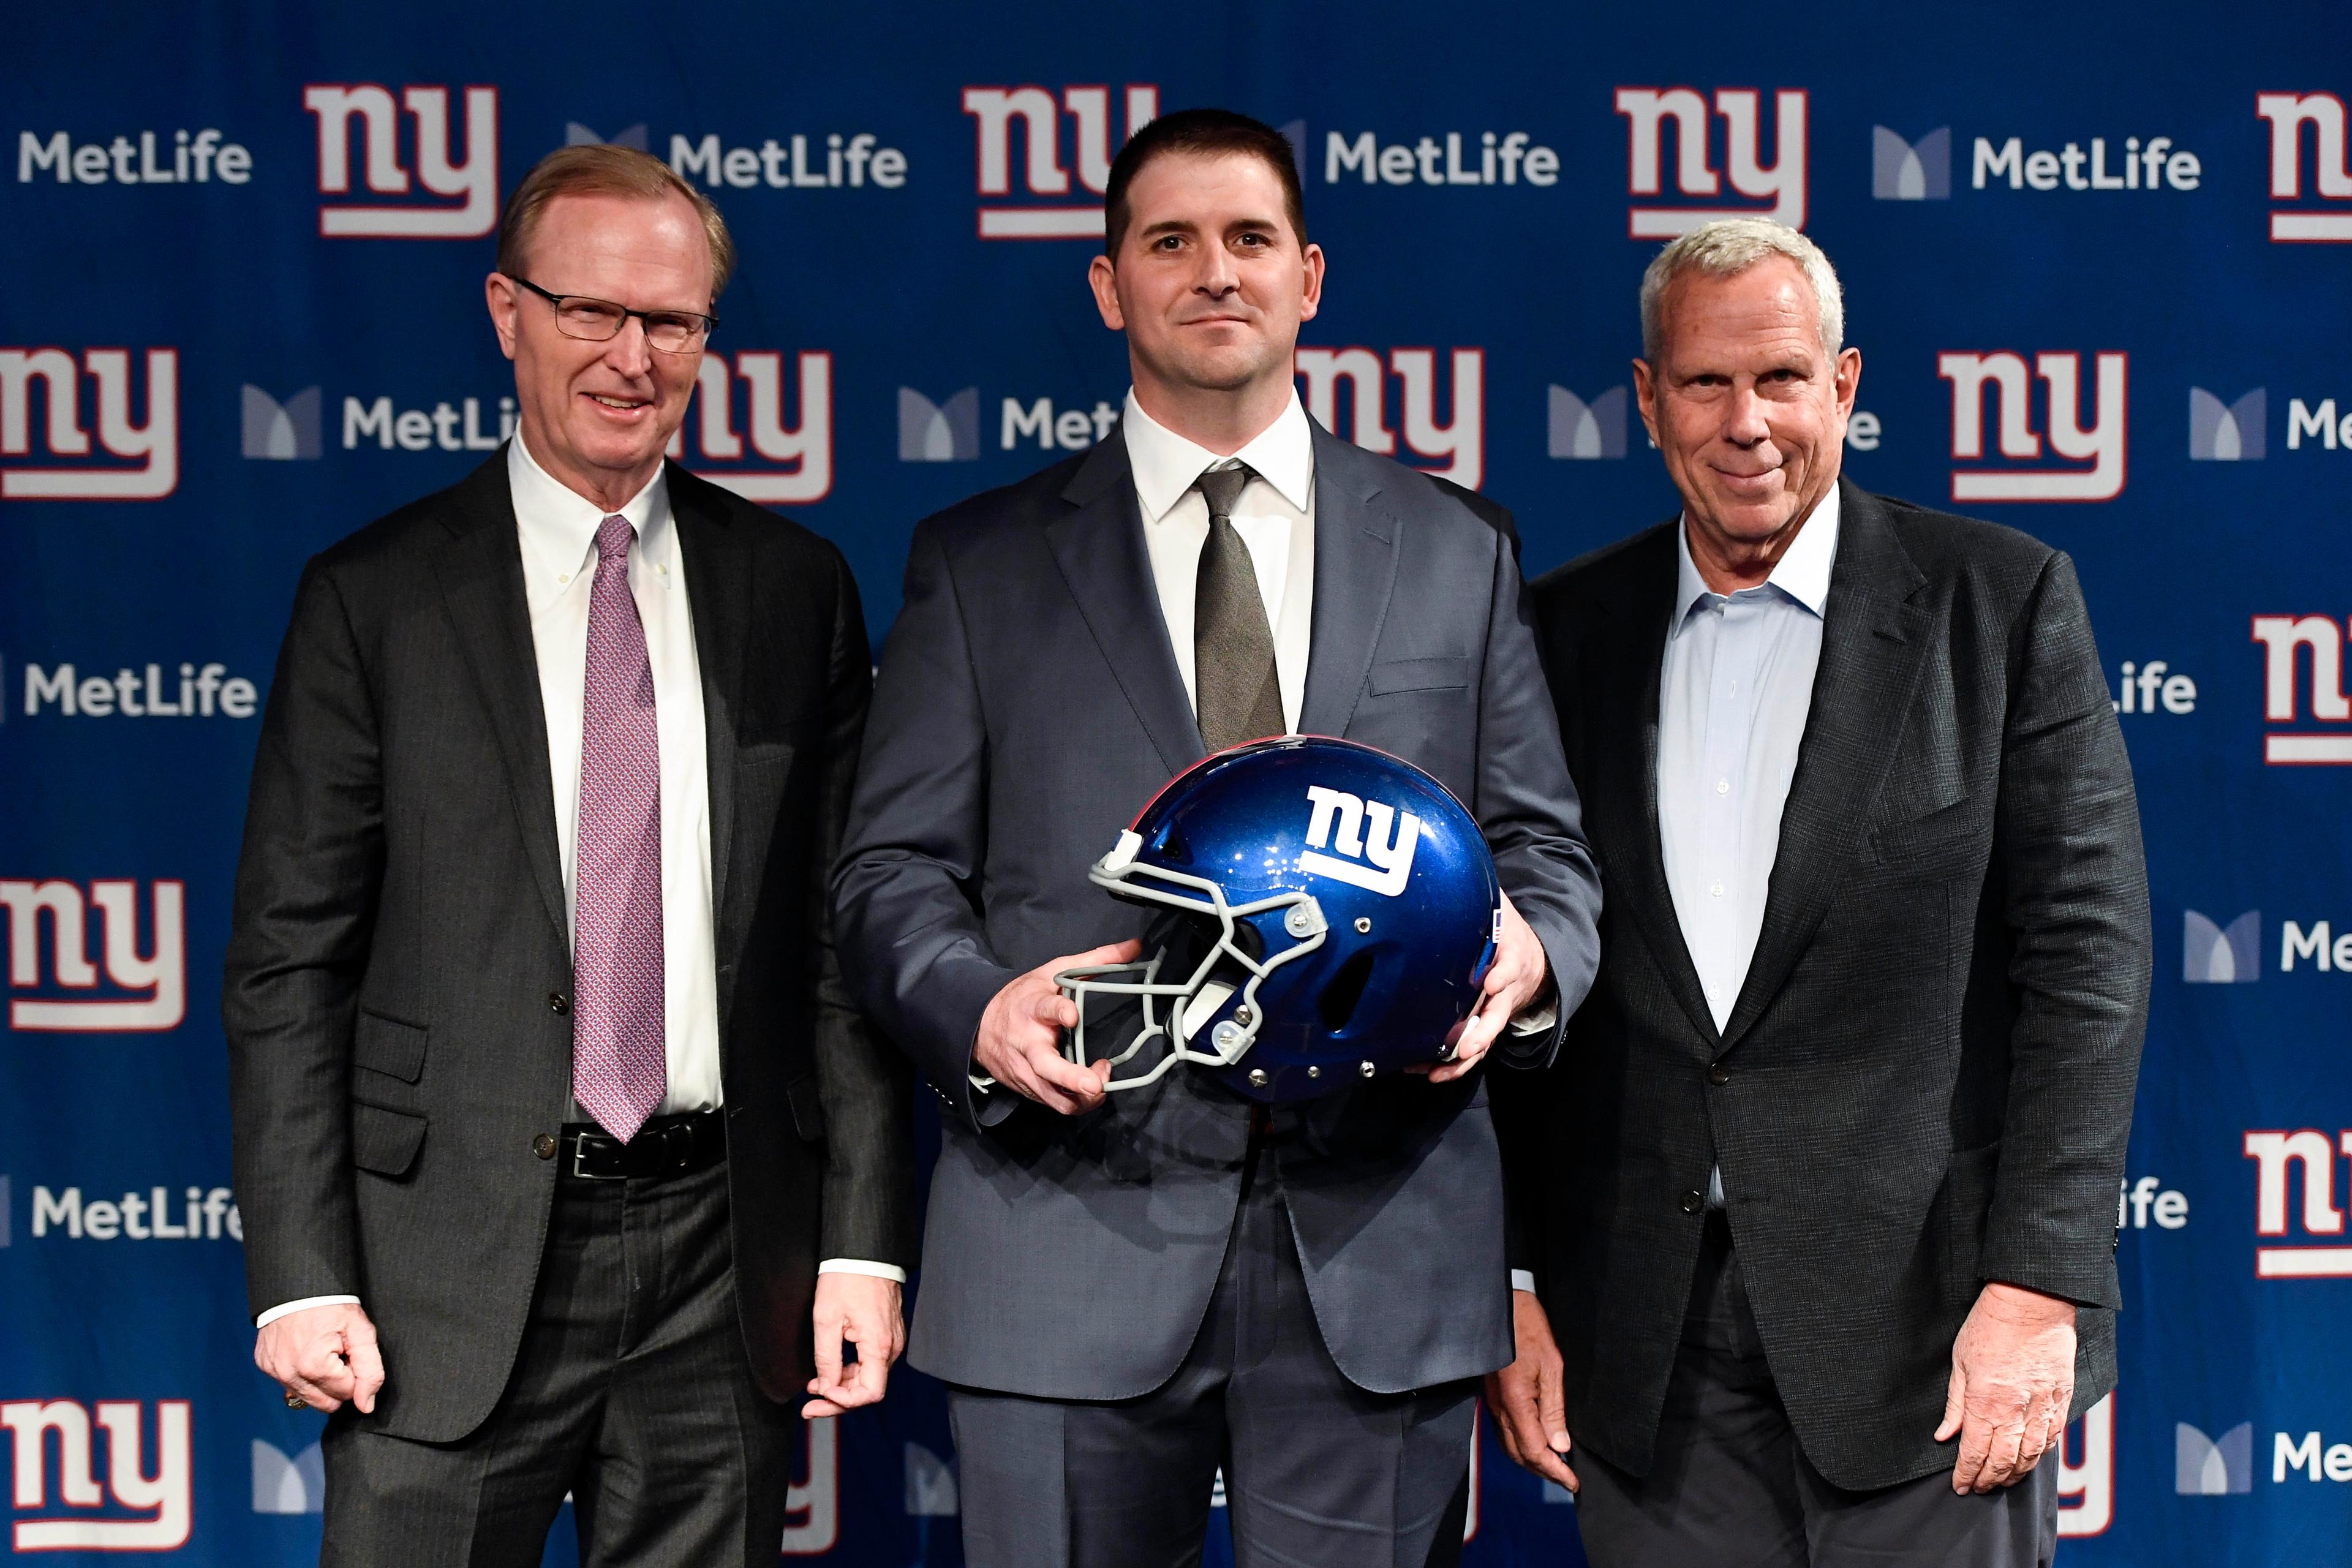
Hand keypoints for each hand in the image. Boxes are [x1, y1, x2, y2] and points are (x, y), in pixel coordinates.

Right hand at [255, 1302, 383, 1414]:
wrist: (298, 1286)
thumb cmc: (332, 1306)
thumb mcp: (361, 1332)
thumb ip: (370, 1371)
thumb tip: (366, 1406)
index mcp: (314, 1367)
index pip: (347, 1393)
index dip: (354, 1372)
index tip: (349, 1351)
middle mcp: (289, 1374)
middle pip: (327, 1403)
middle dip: (338, 1383)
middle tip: (339, 1354)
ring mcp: (274, 1371)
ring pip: (308, 1398)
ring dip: (320, 1381)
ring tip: (322, 1352)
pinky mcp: (265, 1366)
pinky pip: (290, 1385)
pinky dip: (302, 1373)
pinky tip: (306, 1351)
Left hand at [803, 1272, 904, 1418]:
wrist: (864, 1252)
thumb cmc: (846, 1279)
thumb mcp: (826, 1320)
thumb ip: (826, 1359)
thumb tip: (825, 1388)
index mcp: (879, 1345)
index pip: (870, 1394)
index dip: (843, 1402)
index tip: (820, 1396)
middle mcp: (891, 1346)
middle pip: (868, 1389)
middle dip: (837, 1401)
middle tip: (808, 1406)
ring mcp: (891, 1340)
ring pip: (868, 1377)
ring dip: (842, 1387)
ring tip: (814, 1386)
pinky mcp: (887, 1334)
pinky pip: (870, 1362)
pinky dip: (850, 1372)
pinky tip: (830, 1370)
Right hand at [973, 940, 1140, 1113]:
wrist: (979, 1025)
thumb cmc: (1022, 997)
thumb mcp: (1053, 972)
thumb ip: (1095, 961)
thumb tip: (1134, 947)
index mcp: (1032, 1008)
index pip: (1045, 1008)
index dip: (1059, 1011)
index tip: (1072, 1015)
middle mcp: (1027, 1043)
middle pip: (1046, 1066)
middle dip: (1071, 1078)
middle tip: (1094, 1084)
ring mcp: (1025, 1070)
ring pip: (1052, 1096)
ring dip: (1082, 1098)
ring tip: (1100, 1083)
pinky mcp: (1026, 1089)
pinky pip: (1054, 1103)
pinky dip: (1075, 1102)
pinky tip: (1089, 1090)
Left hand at [1417, 890, 1548, 1082]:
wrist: (1535, 959)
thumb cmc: (1509, 933)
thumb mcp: (1500, 908)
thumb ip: (1481, 895)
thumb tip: (1453, 867)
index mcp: (1511, 957)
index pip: (1510, 965)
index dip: (1503, 975)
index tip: (1493, 981)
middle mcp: (1506, 990)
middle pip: (1498, 1014)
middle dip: (1482, 1032)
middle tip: (1468, 1046)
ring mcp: (1497, 1011)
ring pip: (1484, 1039)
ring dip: (1463, 1057)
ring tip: (1438, 1070)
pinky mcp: (1484, 1025)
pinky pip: (1472, 1048)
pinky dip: (1453, 1063)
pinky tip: (1428, 1070)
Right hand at [1484, 1288, 1576, 1491]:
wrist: (1501, 1307)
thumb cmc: (1527, 1329)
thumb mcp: (1551, 1367)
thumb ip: (1554, 1409)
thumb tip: (1560, 1444)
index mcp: (1515, 1401)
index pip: (1534, 1450)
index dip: (1554, 1471)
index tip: (1572, 1483)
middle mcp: (1499, 1407)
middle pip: (1519, 1454)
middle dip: (1543, 1471)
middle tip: (1566, 1479)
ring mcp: (1493, 1402)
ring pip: (1509, 1445)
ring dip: (1531, 1461)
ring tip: (1554, 1466)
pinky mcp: (1492, 1396)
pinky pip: (1504, 1431)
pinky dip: (1521, 1446)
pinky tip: (1536, 1443)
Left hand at [1936, 1281, 2077, 1492]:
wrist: (2031, 1302)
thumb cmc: (1990, 1326)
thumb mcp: (1960, 1362)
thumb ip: (1955, 1404)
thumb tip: (1945, 1435)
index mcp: (1985, 1402)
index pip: (1974, 1453)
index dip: (1966, 1474)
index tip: (1959, 1487)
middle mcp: (2015, 1411)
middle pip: (2003, 1461)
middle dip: (1989, 1480)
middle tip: (1978, 1488)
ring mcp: (2041, 1407)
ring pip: (2030, 1456)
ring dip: (2015, 1474)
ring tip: (2001, 1481)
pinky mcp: (2060, 1399)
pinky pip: (2051, 1438)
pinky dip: (2039, 1456)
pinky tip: (2029, 1460)